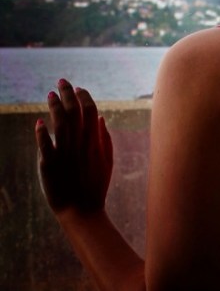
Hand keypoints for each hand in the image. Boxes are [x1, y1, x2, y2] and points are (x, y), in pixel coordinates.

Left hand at [35, 79, 113, 215]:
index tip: (78, 89)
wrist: (83, 210)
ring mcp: (66, 154)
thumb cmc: (95, 185)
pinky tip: (40, 122)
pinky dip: (42, 134)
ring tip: (50, 94)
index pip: (91, 111)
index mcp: (95, 142)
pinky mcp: (51, 166)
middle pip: (75, 112)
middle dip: (68, 94)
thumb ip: (104, 138)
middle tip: (62, 82)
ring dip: (55, 108)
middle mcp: (81, 145)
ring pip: (60, 124)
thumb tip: (101, 118)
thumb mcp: (107, 160)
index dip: (84, 97)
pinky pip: (46, 146)